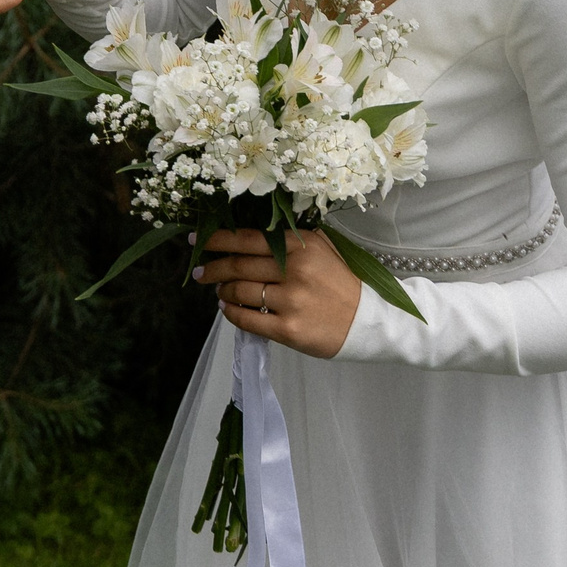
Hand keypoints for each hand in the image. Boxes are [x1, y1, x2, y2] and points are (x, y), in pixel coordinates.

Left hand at [195, 226, 361, 358]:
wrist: (369, 321)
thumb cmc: (342, 282)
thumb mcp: (322, 248)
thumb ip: (290, 240)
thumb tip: (248, 237)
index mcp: (301, 246)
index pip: (247, 239)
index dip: (217, 240)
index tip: (197, 242)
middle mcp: (294, 270)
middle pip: (238, 266)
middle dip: (212, 268)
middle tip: (198, 272)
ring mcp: (291, 301)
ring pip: (239, 292)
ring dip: (223, 291)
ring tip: (219, 291)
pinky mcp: (289, 329)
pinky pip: (248, 320)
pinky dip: (232, 313)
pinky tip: (228, 309)